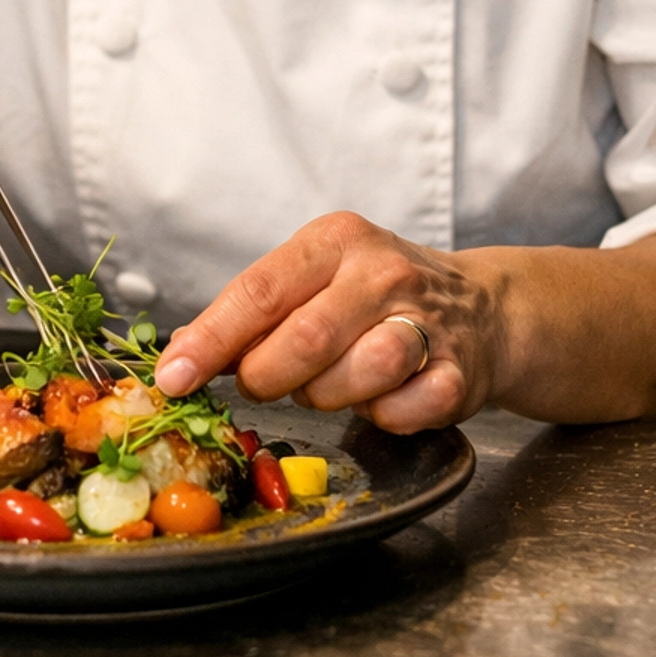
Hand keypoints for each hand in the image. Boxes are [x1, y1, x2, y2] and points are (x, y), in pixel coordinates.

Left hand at [153, 212, 502, 432]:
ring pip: (355, 376)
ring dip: (328, 396)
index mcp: (336, 241)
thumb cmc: (374, 296)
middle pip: (304, 340)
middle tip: (263, 383)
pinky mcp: (457, 373)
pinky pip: (400, 412)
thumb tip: (180, 356)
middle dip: (268, 376)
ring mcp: (426, 321)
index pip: (260, 291)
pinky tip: (384, 396)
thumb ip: (254, 313)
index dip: (211, 340)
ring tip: (332, 382)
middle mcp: (383, 272)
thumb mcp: (315, 278)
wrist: (482, 308)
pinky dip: (380, 416)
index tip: (173, 377)